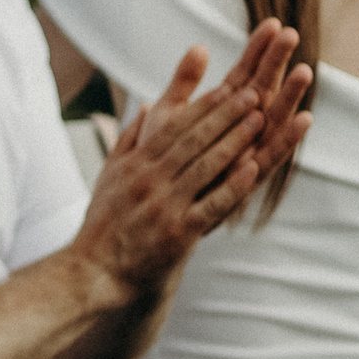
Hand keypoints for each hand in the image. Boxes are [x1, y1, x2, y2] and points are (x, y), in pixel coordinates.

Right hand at [75, 20, 311, 293]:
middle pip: (192, 140)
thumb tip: (149, 105)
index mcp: (134, 165)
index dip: (203, 106)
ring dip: (235, 140)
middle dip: (224, 115)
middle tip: (253, 93)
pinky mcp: (178, 234)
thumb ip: (131, 138)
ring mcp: (164, 206)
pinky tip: (253, 167)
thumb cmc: (106, 223)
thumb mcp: (110, 175)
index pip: (173, 127)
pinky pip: (211, 204)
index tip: (229, 87)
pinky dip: (233, 185)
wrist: (97, 272)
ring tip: (261, 120)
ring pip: (205, 166)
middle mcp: (149, 180)